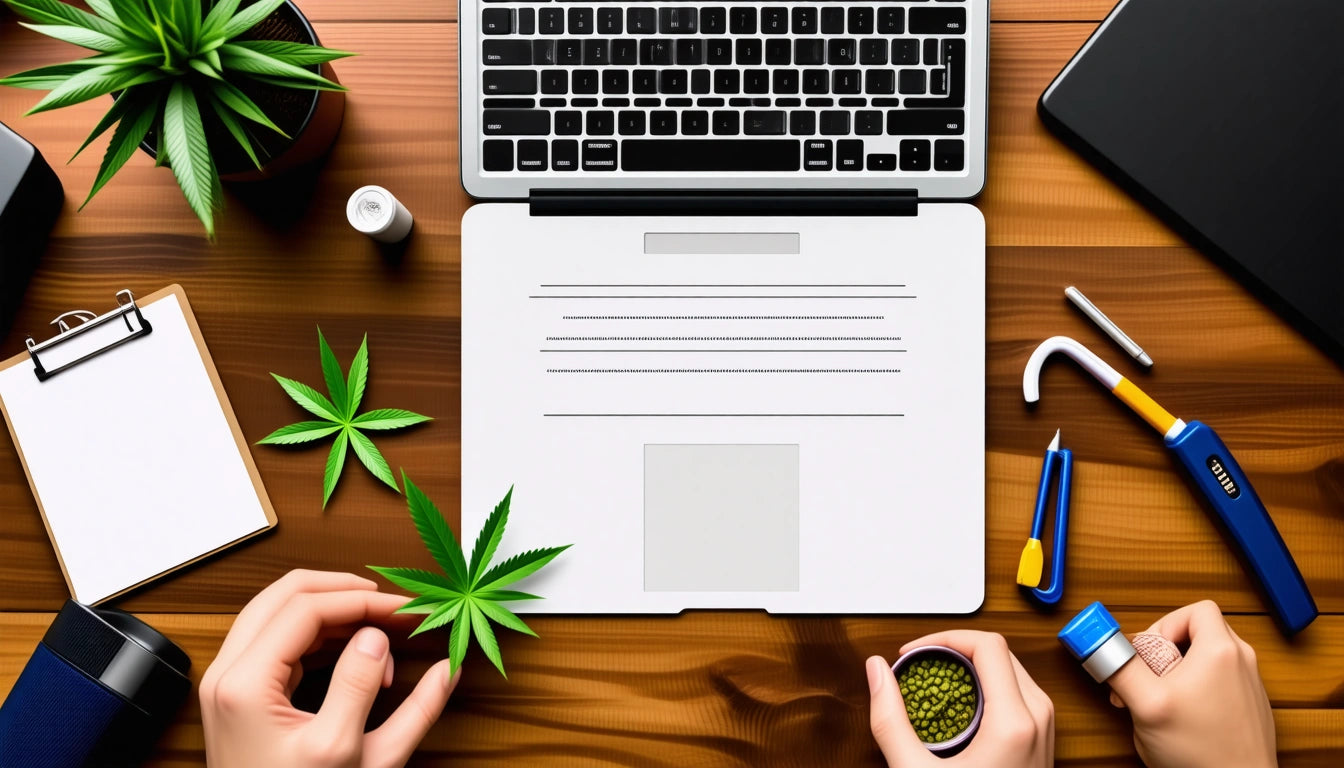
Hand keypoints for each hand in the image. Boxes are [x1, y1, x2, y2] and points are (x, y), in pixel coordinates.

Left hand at [200, 570, 459, 767]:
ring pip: (278, 613)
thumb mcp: (345, 752)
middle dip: (343, 592)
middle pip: (283, 596)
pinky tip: (356, 649)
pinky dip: (320, 635)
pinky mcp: (242, 695)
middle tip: (389, 604)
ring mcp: (230, 683)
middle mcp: (227, 674)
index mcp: (245, 683)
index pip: (305, 609)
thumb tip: (386, 636)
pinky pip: (279, 641)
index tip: (402, 609)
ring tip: (380, 629)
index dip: (360, 601)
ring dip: (332, 611)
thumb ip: (367, 687)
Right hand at [867, 631, 1053, 766]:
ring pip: (1010, 670)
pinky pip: (1018, 693)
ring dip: (972, 667)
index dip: (945, 637)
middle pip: (999, 652)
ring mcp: (1045, 730)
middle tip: (920, 663)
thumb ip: (890, 720)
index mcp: (1015, 722)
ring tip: (937, 682)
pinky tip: (959, 705)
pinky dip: (986, 687)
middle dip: (955, 649)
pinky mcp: (1042, 739)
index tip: (915, 653)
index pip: (987, 644)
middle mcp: (1038, 719)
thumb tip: (878, 671)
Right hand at [1107, 600, 1276, 767]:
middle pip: (1196, 633)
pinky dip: (1193, 692)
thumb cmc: (1205, 754)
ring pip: (1204, 659)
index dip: (1163, 625)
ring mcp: (1248, 685)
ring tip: (1160, 703)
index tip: (1147, 652)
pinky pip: (1215, 682)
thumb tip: (1099, 643)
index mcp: (1221, 650)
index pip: (1194, 610)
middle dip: (1163, 654)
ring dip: (1175, 675)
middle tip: (1147, 680)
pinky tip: (1178, 719)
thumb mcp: (1147, 704)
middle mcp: (1241, 662)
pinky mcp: (1248, 706)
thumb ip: (1121, 666)